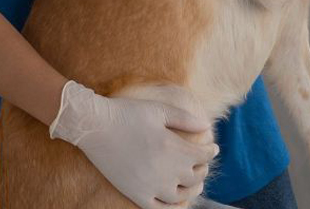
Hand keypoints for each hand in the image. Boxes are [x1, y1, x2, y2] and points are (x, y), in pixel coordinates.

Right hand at [49, 81, 217, 208]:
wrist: (95, 126)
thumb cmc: (128, 113)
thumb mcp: (160, 110)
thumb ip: (185, 119)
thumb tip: (206, 127)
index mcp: (172, 148)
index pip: (203, 156)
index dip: (211, 152)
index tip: (213, 147)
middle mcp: (164, 170)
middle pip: (195, 177)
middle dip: (203, 168)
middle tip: (203, 163)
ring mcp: (150, 186)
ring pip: (181, 196)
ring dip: (192, 189)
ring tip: (195, 183)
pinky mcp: (135, 194)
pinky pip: (159, 208)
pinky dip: (172, 206)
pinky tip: (175, 199)